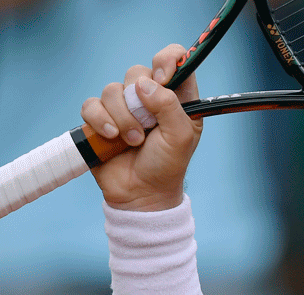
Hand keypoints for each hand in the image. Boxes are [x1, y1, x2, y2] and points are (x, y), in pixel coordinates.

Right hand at [80, 44, 201, 210]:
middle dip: (139, 100)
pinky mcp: (100, 119)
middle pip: (136, 72)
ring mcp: (124, 107)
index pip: (175, 61)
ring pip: (112, 89)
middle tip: (147, 126)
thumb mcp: (180, 137)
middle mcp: (150, 98)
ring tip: (133, 141)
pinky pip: (91, 105)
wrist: (141, 193)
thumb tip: (144, 84)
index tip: (162, 77)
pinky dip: (100, 121)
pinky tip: (112, 138)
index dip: (168, 60)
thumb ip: (168, 106)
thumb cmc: (167, 165)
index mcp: (177, 98)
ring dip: (122, 118)